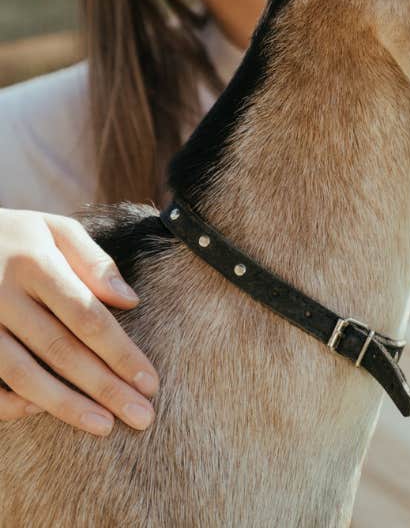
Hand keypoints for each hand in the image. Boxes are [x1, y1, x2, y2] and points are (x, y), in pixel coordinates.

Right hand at [0, 209, 158, 433]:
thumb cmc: (17, 236)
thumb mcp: (55, 230)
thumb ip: (94, 262)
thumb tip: (131, 300)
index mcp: (35, 263)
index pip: (86, 316)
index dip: (120, 352)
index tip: (150, 381)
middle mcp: (3, 295)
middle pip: (61, 350)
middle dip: (104, 387)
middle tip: (140, 416)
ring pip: (23, 374)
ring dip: (65, 405)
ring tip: (104, 425)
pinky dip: (13, 403)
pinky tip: (45, 413)